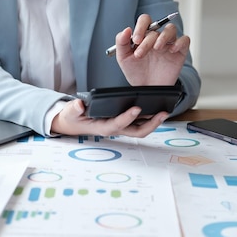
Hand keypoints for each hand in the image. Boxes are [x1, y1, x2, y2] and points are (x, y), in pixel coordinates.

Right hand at [50, 99, 167, 137]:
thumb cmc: (73, 117)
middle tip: (163, 113)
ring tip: (165, 111)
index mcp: (102, 127)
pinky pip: (139, 122)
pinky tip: (158, 109)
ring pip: (141, 128)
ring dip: (154, 122)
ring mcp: (121, 126)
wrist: (74, 123)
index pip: (117, 124)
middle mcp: (115, 128)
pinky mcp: (124, 122)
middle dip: (151, 124)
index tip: (136, 108)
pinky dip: (150, 118)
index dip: (127, 117)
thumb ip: (74, 109)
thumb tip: (80, 105)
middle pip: (136, 131)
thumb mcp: (70, 112)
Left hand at [115, 13, 189, 85]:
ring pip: (171, 29)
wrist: (146, 88)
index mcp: (143, 35)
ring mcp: (168, 43)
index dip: (140, 27)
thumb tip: (126, 30)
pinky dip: (179, 42)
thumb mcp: (123, 58)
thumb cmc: (136, 72)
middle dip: (146, 41)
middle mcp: (156, 37)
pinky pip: (185, 40)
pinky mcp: (180, 51)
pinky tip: (171, 50)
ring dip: (163, 37)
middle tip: (140, 54)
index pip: (145, 20)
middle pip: (156, 28)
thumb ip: (121, 43)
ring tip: (156, 48)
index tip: (136, 40)